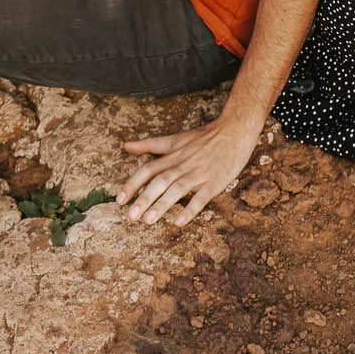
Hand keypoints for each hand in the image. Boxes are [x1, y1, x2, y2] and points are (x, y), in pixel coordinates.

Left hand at [115, 118, 260, 225]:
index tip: (119, 200)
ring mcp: (198, 173)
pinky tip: (180, 222)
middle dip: (144, 198)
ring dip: (162, 205)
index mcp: (172, 155)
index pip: (148, 169)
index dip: (133, 184)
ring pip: (177, 189)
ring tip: (148, 221)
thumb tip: (126, 146)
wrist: (234, 130)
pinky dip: (190, 210)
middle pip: (160, 181)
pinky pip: (201, 197)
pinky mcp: (214, 182)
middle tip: (130, 216)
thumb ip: (151, 144)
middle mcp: (183, 164)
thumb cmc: (204, 137)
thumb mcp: (176, 139)